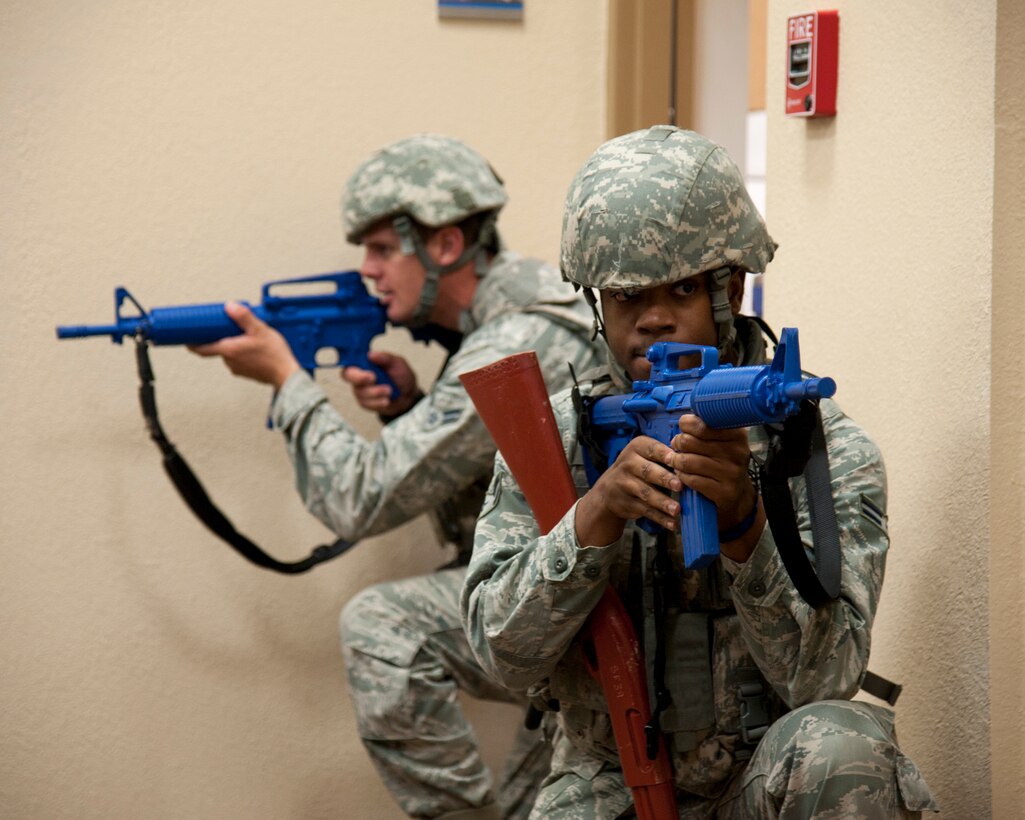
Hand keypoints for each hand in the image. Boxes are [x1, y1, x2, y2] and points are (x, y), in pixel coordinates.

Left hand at [188, 302, 300, 388]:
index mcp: (229, 350)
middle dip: (222, 338)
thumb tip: (229, 306)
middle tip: (229, 329)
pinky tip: (255, 349)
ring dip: (235, 346)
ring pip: (230, 354)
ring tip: (248, 338)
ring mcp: (237, 369)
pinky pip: (239, 361)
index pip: (202, 348)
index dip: (192, 343)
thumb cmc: (275, 355)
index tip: (187, 338)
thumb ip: (243, 317)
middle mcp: (230, 361)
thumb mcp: (260, 330)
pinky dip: (243, 354)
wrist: (287, 375)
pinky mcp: (246, 373)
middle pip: (218, 348)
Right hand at [342, 350, 419, 415]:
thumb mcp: (397, 363)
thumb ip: (385, 358)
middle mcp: (359, 375)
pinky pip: (367, 403)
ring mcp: (360, 389)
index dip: (352, 363)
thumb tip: (371, 354)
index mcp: (365, 362)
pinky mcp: (364, 402)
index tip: (365, 366)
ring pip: (360, 391)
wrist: (408, 395)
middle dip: (360, 377)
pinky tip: (386, 400)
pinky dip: (378, 402)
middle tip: (373, 378)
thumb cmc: (401, 376)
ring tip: (390, 390)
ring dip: (376, 392)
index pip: (350, 360)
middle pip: (347, 375)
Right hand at [575, 436, 682, 547]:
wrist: (610, 489)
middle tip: (679, 486)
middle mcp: (628, 464)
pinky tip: (672, 524)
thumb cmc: (639, 468)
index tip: (677, 460)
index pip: (652, 449)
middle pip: (647, 471)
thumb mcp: (645, 454)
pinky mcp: (627, 504)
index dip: (664, 454)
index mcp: (636, 447)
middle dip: (664, 479)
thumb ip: (666, 454)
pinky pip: (646, 511)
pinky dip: (660, 518)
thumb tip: (694, 457)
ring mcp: (625, 485)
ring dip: (662, 502)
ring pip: (646, 493)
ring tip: (677, 509)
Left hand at [670, 415, 762, 560]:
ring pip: (688, 461)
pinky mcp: (724, 492)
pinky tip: (683, 475)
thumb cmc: (721, 464)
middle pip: (690, 441)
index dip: (687, 425)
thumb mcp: (720, 442)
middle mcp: (737, 453)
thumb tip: (684, 422)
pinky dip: (682, 477)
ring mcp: (732, 473)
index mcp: (737, 435)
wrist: (736, 497)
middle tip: (678, 447)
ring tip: (677, 461)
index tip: (685, 429)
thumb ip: (704, 429)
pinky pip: (691, 480)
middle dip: (678, 444)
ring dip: (677, 461)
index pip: (703, 424)